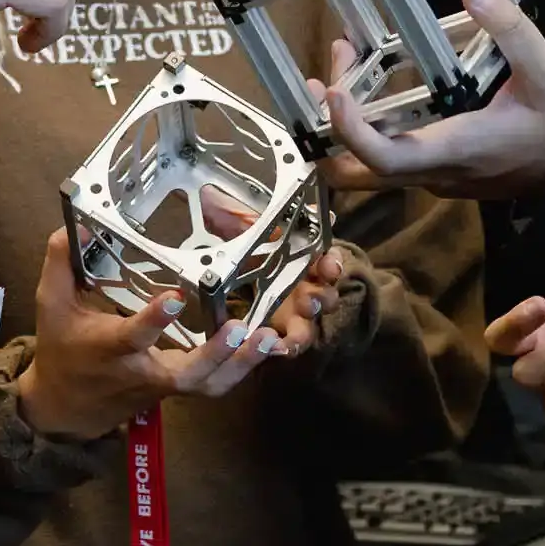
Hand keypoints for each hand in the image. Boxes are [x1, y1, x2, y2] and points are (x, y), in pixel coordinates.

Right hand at [14, 225, 287, 440]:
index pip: (132, 337)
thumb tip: (73, 226)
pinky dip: (240, 369)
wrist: (66, 409)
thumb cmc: (62, 351)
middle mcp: (141, 372)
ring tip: (267, 338)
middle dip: (215, 354)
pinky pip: (213, 385)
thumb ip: (61, 264)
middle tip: (241, 328)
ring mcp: (164, 386)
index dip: (153, 321)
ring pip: (207, 386)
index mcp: (109, 349)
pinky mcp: (179, 391)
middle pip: (185, 375)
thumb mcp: (51, 306)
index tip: (174, 298)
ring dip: (239, 365)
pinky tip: (264, 345)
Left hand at [199, 185, 346, 354]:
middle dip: (322, 297)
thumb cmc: (241, 244)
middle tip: (310, 300)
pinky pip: (289, 344)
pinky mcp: (280, 334)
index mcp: (301, 256)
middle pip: (325, 294)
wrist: (220, 278)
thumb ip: (232, 216)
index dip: (331, 262)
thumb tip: (213, 196)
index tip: (328, 265)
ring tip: (288, 336)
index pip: (326, 257)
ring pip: (310, 324)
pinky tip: (275, 349)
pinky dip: (286, 347)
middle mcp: (304, 285)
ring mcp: (294, 313)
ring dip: (304, 328)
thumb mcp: (237, 226)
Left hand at [317, 0, 544, 197]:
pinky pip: (390, 155)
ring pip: (369, 165)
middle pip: (358, 172)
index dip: (351, 131)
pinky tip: (375, 78)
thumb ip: (512, 30)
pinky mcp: (440, 168)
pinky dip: (370, 122)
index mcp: (456, 151)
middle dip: (329, 130)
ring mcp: (435, 175)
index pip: (386, 159)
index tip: (336, 92)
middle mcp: (435, 173)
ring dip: (346, 122)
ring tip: (345, 61)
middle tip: (326, 77)